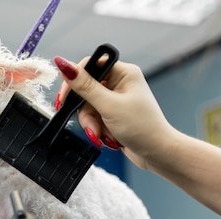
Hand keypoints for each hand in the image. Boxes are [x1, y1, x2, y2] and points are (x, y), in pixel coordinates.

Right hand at [55, 57, 176, 170]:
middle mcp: (120, 83)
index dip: (74, 81)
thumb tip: (64, 64)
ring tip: (101, 136)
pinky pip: (94, 118)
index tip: (64, 98)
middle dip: (86, 112)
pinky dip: (98, 129)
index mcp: (124, 72)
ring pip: (88, 107)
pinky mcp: (114, 114)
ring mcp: (116, 100)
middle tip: (91, 126)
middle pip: (86, 90)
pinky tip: (108, 137)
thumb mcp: (108, 106)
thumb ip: (84, 86)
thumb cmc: (142, 127)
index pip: (90, 66)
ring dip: (92, 124)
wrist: (157, 153)